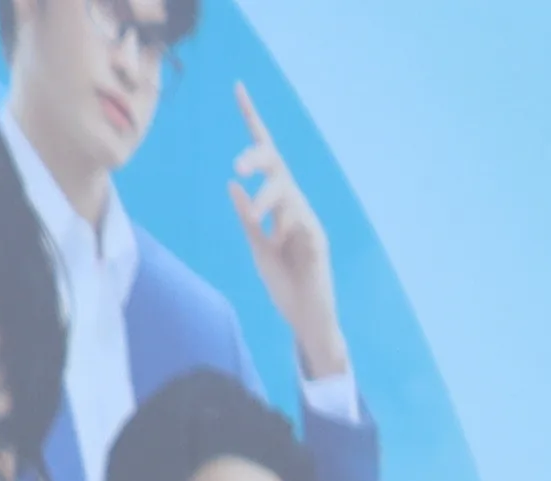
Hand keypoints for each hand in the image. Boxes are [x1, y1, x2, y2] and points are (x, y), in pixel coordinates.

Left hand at [231, 97, 346, 385]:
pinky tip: (276, 237)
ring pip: (285, 192)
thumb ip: (248, 217)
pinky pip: (298, 221)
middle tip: (237, 166)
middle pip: (277, 164)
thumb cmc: (285, 285)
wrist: (307, 321)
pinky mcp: (317, 241)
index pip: (266, 158)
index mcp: (279, 204)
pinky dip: (283, 225)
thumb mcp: (258, 248)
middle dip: (258, 157)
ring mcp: (308, 222)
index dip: (253, 121)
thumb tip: (232, 185)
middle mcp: (295, 206)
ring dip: (265, 200)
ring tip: (256, 217)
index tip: (239, 90)